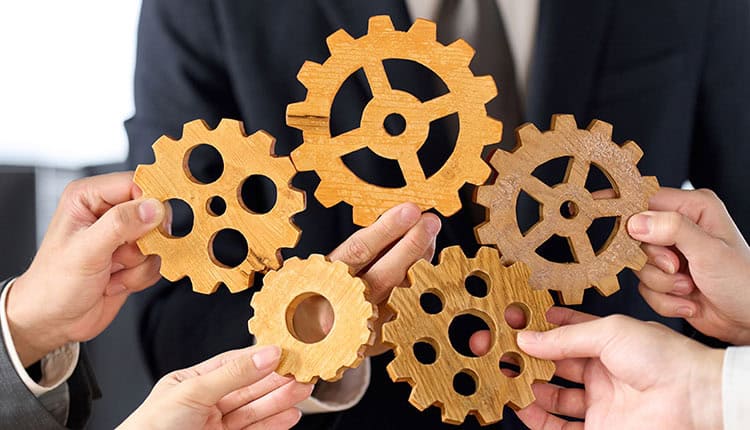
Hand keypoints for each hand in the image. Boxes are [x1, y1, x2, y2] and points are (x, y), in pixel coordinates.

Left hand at [6, 172, 164, 365]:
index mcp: (89, 198)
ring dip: (139, 263)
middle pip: (152, 213)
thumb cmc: (53, 284)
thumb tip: (153, 208)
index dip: (150, 202)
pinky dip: (140, 277)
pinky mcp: (133, 259)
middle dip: (145, 239)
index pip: (134, 184)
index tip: (158, 222)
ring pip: (157, 241)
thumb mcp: (86, 250)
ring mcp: (122, 237)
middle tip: (123, 253)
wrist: (53, 321)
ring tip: (112, 271)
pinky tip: (115, 281)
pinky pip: (156, 262)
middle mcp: (107, 214)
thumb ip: (120, 225)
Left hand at [120, 345, 310, 429]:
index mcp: (192, 382)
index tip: (285, 351)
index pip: (233, 363)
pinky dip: (274, 423)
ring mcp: (216, 425)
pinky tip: (289, 415)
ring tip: (303, 390)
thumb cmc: (150, 429)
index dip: (260, 357)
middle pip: (249, 387)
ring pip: (255, 409)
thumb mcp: (193, 392)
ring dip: (281, 399)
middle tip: (302, 370)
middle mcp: (205, 403)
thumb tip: (265, 354)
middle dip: (277, 379)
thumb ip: (233, 374)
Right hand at [292, 203, 439, 355]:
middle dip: (411, 245)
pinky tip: (428, 268)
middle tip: (430, 222)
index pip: (358, 251)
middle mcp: (344, 306)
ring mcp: (364, 327)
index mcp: (323, 282)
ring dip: (419, 264)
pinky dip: (420, 287)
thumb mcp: (327, 267)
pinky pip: (407, 311)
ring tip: (431, 238)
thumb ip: (360, 247)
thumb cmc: (321, 295)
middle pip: (384, 275)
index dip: (387, 229)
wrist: (307, 346)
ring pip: (399, 294)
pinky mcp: (380, 341)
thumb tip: (401, 220)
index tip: (409, 210)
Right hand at [475, 308, 723, 428]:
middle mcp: (598, 372)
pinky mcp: (596, 427)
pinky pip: (558, 425)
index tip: (510, 322)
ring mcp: (597, 402)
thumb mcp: (608, 332)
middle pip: (552, 364)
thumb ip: (565, 338)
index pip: (562, 333)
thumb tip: (528, 338)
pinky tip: (520, 405)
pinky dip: (536, 417)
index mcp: (604, 343)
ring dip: (526, 386)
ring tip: (504, 376)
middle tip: (498, 349)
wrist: (692, 397)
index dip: (536, 328)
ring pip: (551, 395)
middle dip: (524, 357)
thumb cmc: (664, 357)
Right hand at [627, 187, 749, 344]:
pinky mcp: (664, 279)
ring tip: (689, 286)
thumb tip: (636, 221)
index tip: (601, 208)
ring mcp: (670, 254)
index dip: (624, 207)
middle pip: (635, 236)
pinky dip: (664, 299)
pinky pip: (644, 288)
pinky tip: (688, 300)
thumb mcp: (710, 251)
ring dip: (662, 283)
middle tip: (677, 267)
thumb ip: (673, 229)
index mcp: (693, 208)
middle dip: (654, 260)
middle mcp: (679, 228)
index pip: (646, 199)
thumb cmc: (745, 283)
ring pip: (637, 265)